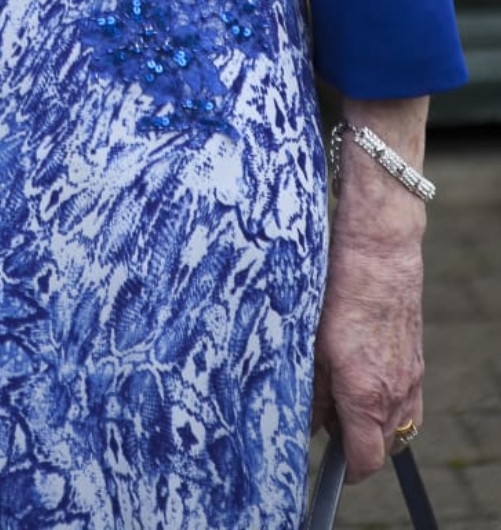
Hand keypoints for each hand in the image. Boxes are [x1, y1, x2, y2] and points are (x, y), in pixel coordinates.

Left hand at [312, 200, 424, 481]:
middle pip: (383, 446)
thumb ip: (313, 391)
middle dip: (359, 444)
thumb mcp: (313, 344)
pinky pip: (408, 399)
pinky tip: (366, 373)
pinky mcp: (417, 361)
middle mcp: (394, 394)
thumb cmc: (340, 294)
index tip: (333, 470)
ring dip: (375, 423)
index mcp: (364, 396)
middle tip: (331, 420)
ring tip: (346, 396)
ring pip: (398, 424)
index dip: (348, 473)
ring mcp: (411, 378)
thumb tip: (311, 422)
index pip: (365, 460)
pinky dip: (390, 401)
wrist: (379, 255)